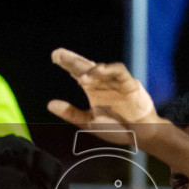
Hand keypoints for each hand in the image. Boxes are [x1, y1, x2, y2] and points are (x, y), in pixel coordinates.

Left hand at [47, 49, 169, 150]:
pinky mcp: (129, 83)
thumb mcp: (89, 122)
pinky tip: (100, 71)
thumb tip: (49, 104)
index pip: (76, 72)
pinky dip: (109, 70)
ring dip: (91, 70)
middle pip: (85, 66)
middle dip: (72, 60)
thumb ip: (70, 113)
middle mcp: (102, 82)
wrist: (140, 135)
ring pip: (102, 69)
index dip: (66, 63)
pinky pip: (119, 71)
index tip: (54, 57)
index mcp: (92, 88)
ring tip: (81, 78)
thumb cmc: (116, 128)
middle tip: (58, 54)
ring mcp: (115, 81)